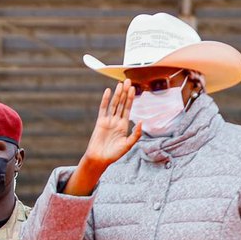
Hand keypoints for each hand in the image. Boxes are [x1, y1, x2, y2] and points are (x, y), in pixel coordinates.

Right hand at [62, 81, 142, 195]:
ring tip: (120, 83)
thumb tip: (140, 122)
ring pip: (114, 104)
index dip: (131, 98)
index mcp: (123, 125)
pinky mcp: (100, 122)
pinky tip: (108, 91)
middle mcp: (116, 121)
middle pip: (122, 103)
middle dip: (125, 92)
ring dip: (117, 94)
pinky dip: (106, 100)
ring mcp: (108, 120)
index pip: (128, 109)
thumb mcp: (128, 145)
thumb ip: (135, 134)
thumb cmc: (114, 154)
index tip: (134, 88)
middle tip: (128, 80)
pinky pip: (103, 108)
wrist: (100, 158)